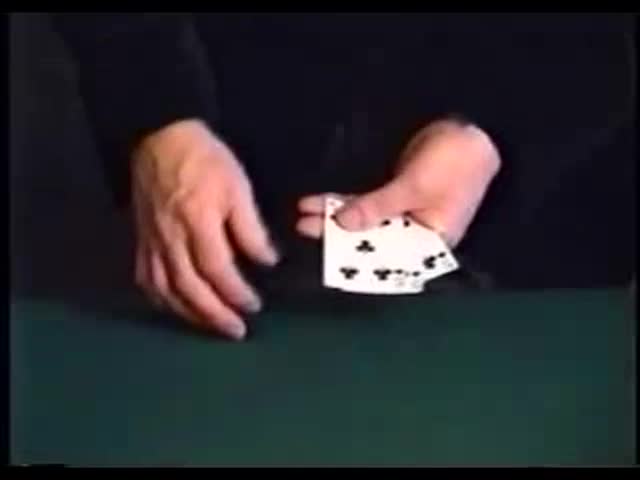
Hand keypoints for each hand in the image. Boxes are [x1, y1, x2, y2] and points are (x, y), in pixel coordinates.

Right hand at [132, 119, 278, 339]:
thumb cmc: (205, 159)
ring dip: (188, 314)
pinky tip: (174, 306)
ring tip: (208, 326)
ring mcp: (151, 240)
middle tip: (235, 331)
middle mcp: (170, 238)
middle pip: (190, 287)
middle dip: (214, 314)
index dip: (236, 292)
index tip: (254, 306)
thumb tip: (267, 261)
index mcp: (197, 222)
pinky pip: (146, 277)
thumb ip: (251, 228)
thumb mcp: (238, 188)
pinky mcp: (141, 238)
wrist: (161, 136)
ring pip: (165, 289)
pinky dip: (161, 298)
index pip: (217, 269)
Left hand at [296, 119, 500, 246]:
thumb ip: (377, 208)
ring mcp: (403, 216)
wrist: (473, 127)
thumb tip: (342, 224)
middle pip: (371, 243)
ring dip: (334, 217)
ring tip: (304, 213)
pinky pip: (366, 204)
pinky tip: (319, 201)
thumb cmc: (454, 163)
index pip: (388, 262)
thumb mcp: (414, 188)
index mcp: (430, 245)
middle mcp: (415, 237)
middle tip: (305, 227)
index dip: (356, 261)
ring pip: (364, 222)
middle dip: (337, 236)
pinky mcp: (394, 196)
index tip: (326, 258)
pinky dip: (344, 203)